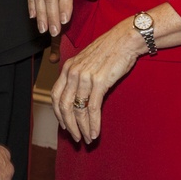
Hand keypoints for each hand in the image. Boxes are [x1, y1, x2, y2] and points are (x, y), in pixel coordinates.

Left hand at [50, 21, 141, 143]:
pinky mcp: (99, 82)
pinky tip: (95, 133)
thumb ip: (79, 76)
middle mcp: (73, 72)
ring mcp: (85, 77)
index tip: (64, 125)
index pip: (55, 95)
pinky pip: (93, 108)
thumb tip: (78, 95)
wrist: (124, 39)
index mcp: (68, 67)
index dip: (58, 114)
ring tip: (87, 139)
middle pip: (64, 106)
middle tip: (76, 138)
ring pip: (78, 110)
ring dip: (82, 128)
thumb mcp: (87, 61)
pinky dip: (93, 124)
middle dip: (69, 125)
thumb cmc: (109, 51)